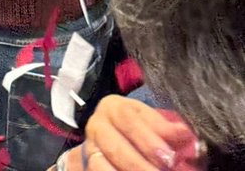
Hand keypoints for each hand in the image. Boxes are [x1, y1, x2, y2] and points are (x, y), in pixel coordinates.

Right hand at [84, 96, 205, 170]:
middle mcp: (97, 126)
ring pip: (101, 165)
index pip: (128, 120)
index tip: (170, 158)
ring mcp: (90, 149)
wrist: (119, 140)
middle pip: (115, 147)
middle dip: (140, 165)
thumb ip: (166, 129)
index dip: (149, 140)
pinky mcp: (87, 166)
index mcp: (113, 108)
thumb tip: (186, 135)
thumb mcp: (152, 123)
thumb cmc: (142, 130)